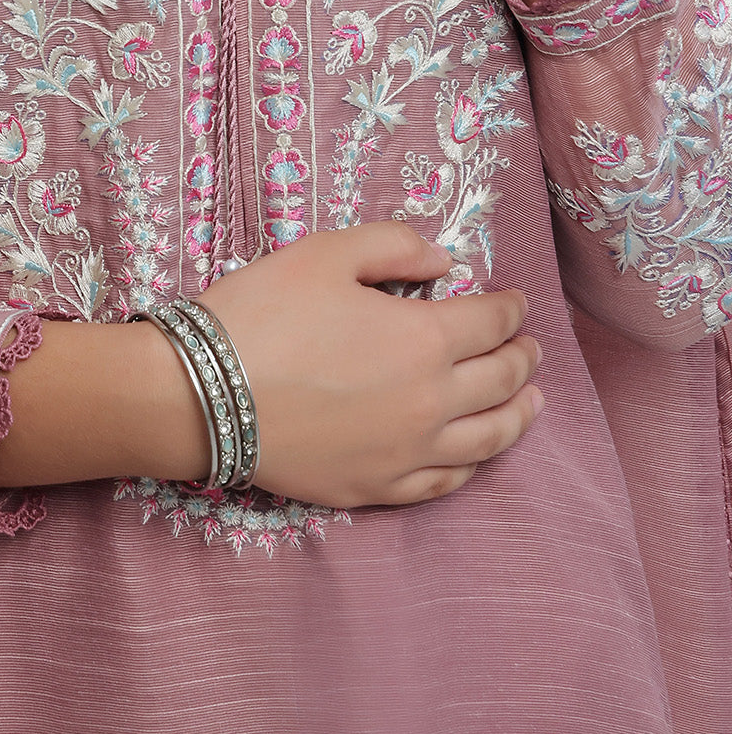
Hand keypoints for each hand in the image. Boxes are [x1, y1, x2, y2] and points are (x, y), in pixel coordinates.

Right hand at [189, 223, 542, 507]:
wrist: (200, 394)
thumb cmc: (260, 314)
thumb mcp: (324, 253)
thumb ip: (394, 245)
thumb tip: (444, 262)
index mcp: (425, 339)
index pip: (493, 321)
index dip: (512, 308)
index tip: (517, 302)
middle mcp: (432, 401)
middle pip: (502, 379)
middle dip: (522, 357)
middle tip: (529, 347)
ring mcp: (407, 453)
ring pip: (488, 438)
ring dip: (519, 415)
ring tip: (532, 401)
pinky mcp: (377, 488)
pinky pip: (445, 482)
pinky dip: (473, 464)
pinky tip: (477, 453)